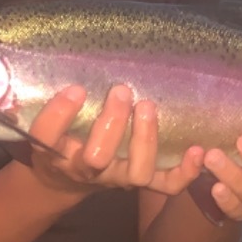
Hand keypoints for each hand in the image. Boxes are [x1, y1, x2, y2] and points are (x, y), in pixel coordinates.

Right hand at [27, 85, 205, 196]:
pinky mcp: (141, 183)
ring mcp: (117, 179)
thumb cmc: (58, 137)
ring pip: (137, 172)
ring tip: (147, 106)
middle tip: (120, 91)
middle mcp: (85, 170)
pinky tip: (196, 149)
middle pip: (97, 158)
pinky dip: (184, 171)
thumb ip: (53, 98)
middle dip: (111, 124)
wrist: (65, 180)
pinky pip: (166, 185)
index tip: (76, 89)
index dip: (59, 116)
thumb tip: (65, 55)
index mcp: (54, 152)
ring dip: (145, 140)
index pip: (47, 138)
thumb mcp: (45, 120)